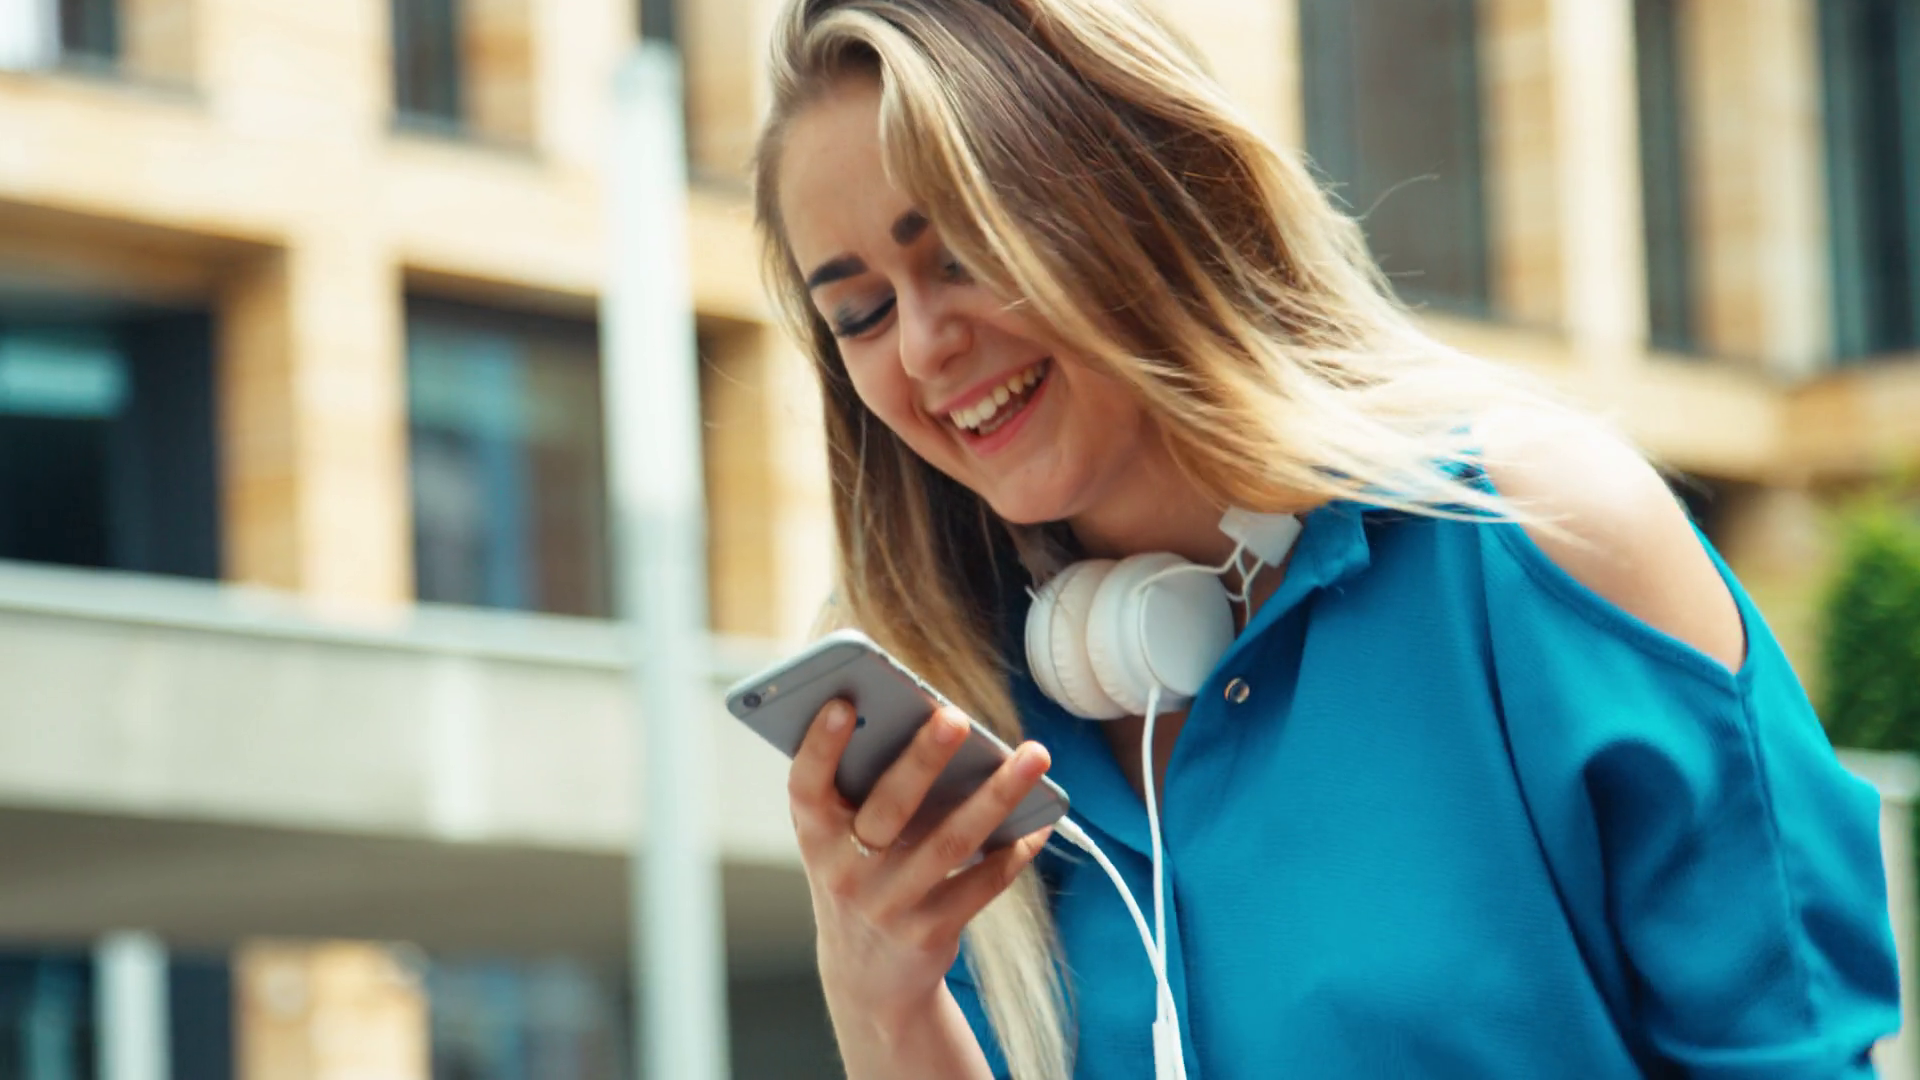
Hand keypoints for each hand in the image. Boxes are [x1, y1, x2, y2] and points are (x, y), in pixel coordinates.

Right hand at [787, 699, 1054, 1035]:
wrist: (866, 975)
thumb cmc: (858, 875)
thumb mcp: (839, 839)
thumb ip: (861, 789)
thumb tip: (923, 724)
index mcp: (816, 835)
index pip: (805, 786)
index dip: (820, 746)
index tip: (844, 704)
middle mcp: (846, 871)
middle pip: (889, 808)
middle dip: (923, 760)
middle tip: (956, 717)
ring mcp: (889, 905)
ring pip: (950, 842)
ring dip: (997, 795)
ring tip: (1033, 755)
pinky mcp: (930, 931)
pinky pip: (982, 883)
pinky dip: (1014, 850)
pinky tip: (1039, 821)